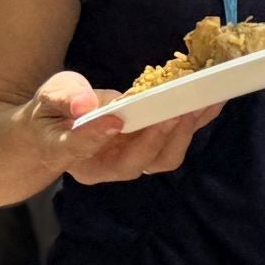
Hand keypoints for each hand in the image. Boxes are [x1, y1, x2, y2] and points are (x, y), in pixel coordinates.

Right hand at [22, 71, 223, 184]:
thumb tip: (84, 103)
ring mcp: (133, 159)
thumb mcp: (49, 97)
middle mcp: (107, 166)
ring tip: (204, 102)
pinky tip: (214, 101)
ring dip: (186, 131)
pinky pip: (176, 139)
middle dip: (159, 136)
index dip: (98, 137)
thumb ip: (63, 98)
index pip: (82, 150)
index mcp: (72, 155)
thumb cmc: (51, 113)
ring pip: (162, 157)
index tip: (114, 121)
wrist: (59, 129)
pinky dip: (196, 122)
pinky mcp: (151, 146)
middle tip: (178, 109)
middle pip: (136, 162)